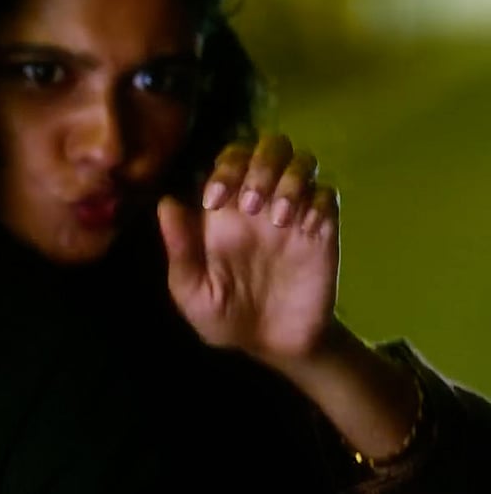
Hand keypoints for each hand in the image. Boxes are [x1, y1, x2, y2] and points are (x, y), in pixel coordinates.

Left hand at [158, 134, 340, 367]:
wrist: (273, 346)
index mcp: (223, 211)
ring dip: (290, 179)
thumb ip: (180, 250)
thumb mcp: (193, 292)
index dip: (223, 168)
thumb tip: (166, 203)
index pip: (228, 159)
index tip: (214, 201)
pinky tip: (306, 229)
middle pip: (269, 147)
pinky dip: (319, 202)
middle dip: (261, 164)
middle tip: (253, 205)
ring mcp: (293, 214)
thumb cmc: (224, 316)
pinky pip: (328, 195)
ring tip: (278, 219)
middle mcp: (259, 204)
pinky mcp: (322, 231)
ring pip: (302, 162)